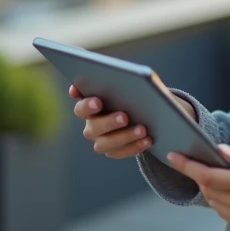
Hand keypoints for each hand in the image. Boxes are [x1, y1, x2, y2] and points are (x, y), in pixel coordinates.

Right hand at [68, 81, 196, 158]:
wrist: (147, 112)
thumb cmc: (137, 92)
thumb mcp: (137, 84)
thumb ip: (132, 81)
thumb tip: (142, 78)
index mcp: (90, 104)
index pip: (81, 107)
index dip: (86, 104)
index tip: (98, 101)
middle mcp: (91, 124)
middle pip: (93, 127)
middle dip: (108, 122)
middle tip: (124, 117)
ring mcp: (100, 139)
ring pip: (105, 143)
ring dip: (124, 136)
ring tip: (142, 129)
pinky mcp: (113, 150)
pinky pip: (120, 152)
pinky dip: (135, 146)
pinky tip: (148, 139)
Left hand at [167, 142, 229, 230]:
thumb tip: (218, 152)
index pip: (209, 177)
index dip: (188, 167)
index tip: (174, 156)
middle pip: (209, 191)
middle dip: (201, 175)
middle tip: (201, 161)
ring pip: (216, 204)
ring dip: (212, 190)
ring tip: (222, 176)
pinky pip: (227, 215)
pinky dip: (224, 202)